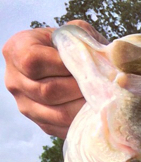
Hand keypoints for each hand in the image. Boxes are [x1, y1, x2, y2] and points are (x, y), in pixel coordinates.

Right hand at [3, 20, 104, 137]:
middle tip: (102, 86)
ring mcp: (26, 106)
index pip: (33, 61)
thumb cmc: (74, 48)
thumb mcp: (75, 33)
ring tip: (103, 99)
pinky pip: (65, 128)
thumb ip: (79, 35)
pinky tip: (97, 112)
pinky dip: (84, 121)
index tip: (83, 64)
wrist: (72, 70)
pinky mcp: (42, 125)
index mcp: (16, 51)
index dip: (62, 65)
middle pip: (48, 91)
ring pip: (59, 113)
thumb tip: (96, 53)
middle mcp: (14, 81)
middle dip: (79, 89)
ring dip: (85, 107)